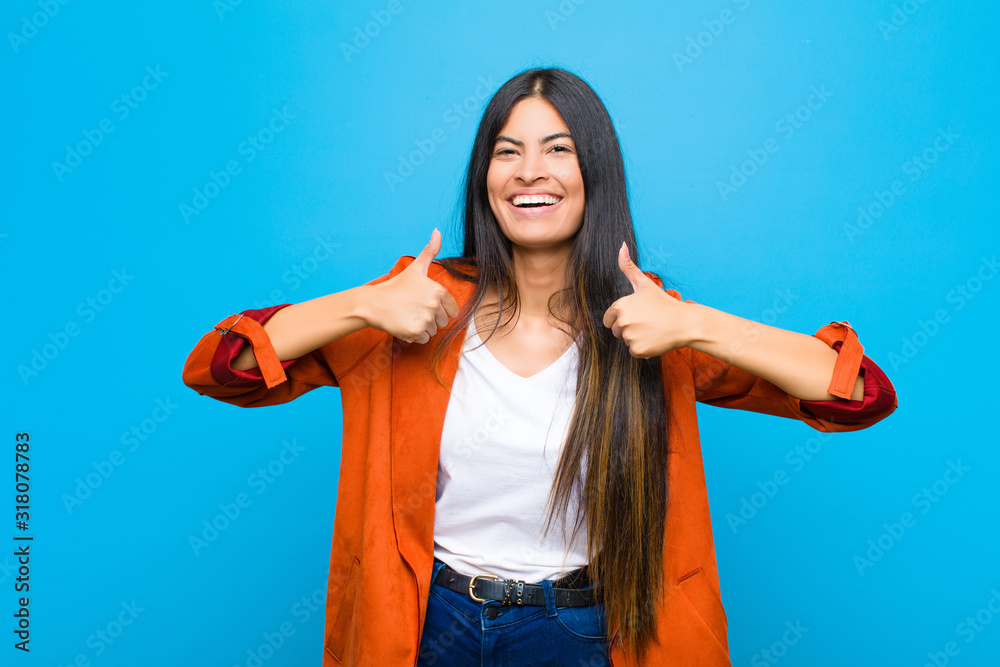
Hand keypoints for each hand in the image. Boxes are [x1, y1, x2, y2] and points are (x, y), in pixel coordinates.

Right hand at [361, 228, 459, 343]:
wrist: (374, 303)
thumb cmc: (396, 286)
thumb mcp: (416, 268)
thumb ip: (430, 251)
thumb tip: (438, 230)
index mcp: (438, 291)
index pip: (452, 309)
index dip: (438, 308)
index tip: (423, 303)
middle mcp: (434, 305)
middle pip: (442, 321)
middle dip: (430, 318)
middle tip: (413, 309)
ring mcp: (425, 319)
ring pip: (433, 331)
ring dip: (422, 327)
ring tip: (407, 316)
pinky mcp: (416, 332)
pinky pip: (424, 340)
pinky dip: (415, 336)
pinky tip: (404, 325)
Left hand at [602, 242, 693, 357]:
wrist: (685, 322)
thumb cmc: (664, 302)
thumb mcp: (645, 284)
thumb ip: (629, 267)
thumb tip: (621, 246)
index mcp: (620, 306)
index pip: (609, 318)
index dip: (622, 317)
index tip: (638, 314)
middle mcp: (622, 322)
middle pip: (617, 331)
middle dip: (629, 328)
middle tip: (648, 322)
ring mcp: (630, 337)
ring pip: (627, 341)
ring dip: (637, 338)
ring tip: (653, 329)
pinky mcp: (637, 350)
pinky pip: (635, 351)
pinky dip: (644, 348)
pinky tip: (655, 338)